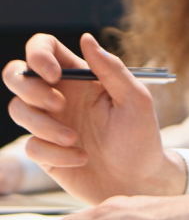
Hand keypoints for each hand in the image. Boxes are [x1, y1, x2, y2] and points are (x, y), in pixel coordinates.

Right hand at [2, 33, 185, 203]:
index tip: (54, 75)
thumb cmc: (141, 135)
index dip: (38, 53)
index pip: (45, 48)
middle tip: (59, 105)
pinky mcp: (44, 152)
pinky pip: (31, 145)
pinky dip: (54, 153)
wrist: (137, 181)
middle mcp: (60, 95)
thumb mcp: (135, 99)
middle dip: (29, 87)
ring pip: (18, 109)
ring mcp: (49, 123)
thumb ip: (111, 68)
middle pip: (16, 74)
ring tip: (75, 139)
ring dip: (44, 125)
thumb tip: (86, 38)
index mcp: (81, 76)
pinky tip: (81, 159)